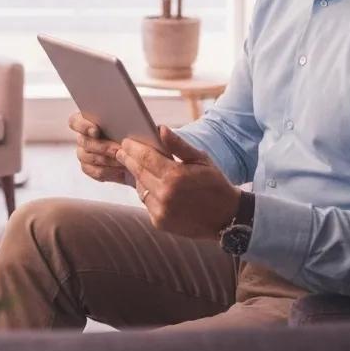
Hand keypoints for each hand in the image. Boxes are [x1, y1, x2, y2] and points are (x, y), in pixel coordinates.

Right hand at [68, 112, 129, 183]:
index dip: (82, 126)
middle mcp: (83, 136)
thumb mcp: (131, 122)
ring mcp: (84, 153)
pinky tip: (120, 171)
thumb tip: (122, 120)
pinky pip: (93, 171)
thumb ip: (123, 119)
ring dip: (106, 160)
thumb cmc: (134, 133)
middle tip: (118, 150)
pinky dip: (107, 171)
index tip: (96, 131)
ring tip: (123, 161)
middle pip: (83, 141)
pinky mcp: (90, 168)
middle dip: (102, 146)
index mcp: (88, 120)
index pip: (75, 121)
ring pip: (87, 157)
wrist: (139, 154)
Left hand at [118, 127, 240, 239]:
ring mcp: (161, 210)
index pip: (145, 157)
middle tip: (122, 151)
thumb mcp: (200, 159)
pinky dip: (147, 192)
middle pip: (138, 171)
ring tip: (138, 166)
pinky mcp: (159, 222)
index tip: (126, 141)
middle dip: (128, 159)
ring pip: (140, 187)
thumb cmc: (214, 183)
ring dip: (138, 176)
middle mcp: (165, 194)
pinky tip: (153, 186)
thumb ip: (178, 145)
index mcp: (175, 176)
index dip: (133, 148)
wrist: (226, 217)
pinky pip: (146, 202)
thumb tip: (160, 128)